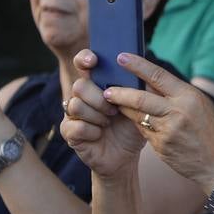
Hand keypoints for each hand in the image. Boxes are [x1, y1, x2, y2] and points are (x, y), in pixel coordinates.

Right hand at [60, 49, 145, 176]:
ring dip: (96, 115)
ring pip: (75, 105)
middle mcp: (82, 96)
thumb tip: (143, 71)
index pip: (83, 62)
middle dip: (99, 98)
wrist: (126, 155)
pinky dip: (92, 131)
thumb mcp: (140, 106)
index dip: (85, 58)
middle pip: (79, 85)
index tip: (93, 61)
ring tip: (108, 123)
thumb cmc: (131, 127)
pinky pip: (76, 126)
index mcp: (97, 83)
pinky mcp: (69, 132)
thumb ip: (139, 88)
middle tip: (113, 110)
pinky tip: (100, 135)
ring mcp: (73, 114)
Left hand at [101, 53, 213, 191]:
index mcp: (188, 96)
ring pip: (137, 115)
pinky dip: (136, 124)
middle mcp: (178, 111)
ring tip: (111, 103)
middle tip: (106, 89)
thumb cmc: (209, 131)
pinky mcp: (161, 145)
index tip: (121, 58)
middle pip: (141, 98)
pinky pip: (142, 131)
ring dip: (122, 108)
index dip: (137, 65)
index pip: (158, 75)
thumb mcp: (199, 105)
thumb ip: (176, 94)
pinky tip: (131, 120)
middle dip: (120, 93)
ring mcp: (168, 130)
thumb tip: (149, 79)